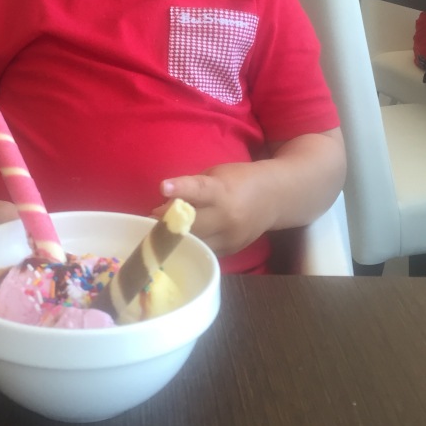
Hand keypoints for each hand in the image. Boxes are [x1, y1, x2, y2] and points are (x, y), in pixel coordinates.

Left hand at [151, 163, 274, 257]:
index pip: (199, 190)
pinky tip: (179, 239)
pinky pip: (203, 250)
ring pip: (195, 242)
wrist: (274, 197)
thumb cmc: (238, 179)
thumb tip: (164, 206)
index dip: (181, 189)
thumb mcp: (215, 174)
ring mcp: (229, 237)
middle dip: (167, 222)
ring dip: (175, 237)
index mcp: (222, 191)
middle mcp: (227, 216)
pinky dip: (190, 245)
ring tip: (159, 231)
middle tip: (151, 218)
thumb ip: (192, 189)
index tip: (162, 187)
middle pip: (191, 224)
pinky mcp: (231, 251)